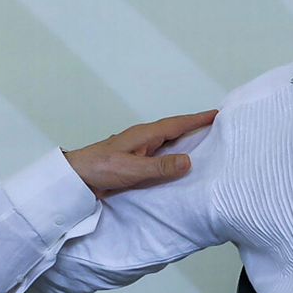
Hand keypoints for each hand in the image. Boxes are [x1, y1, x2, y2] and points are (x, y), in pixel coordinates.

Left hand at [64, 110, 216, 197]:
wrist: (75, 178)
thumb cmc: (100, 169)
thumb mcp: (132, 169)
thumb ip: (159, 166)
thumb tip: (189, 161)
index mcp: (144, 134)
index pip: (177, 124)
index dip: (197, 119)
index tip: (217, 114)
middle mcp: (144, 138)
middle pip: (174, 130)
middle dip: (195, 127)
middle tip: (217, 127)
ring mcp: (138, 149)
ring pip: (167, 142)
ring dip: (184, 141)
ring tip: (204, 144)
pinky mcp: (134, 161)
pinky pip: (159, 155)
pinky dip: (172, 155)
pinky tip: (178, 164)